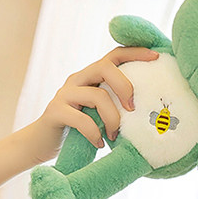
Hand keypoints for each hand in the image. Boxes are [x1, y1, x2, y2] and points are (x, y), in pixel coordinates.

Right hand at [28, 46, 159, 162]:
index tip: (156, 58)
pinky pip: (82, 119)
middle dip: (125, 87)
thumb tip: (149, 115)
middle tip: (132, 110)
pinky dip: (95, 133)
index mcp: (91, 77)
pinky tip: (100, 144)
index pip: (114, 55)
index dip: (135, 53)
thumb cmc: (80, 131)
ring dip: (112, 118)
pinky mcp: (55, 111)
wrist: (41, 144)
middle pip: (105, 67)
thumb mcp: (101, 115)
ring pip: (97, 95)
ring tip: (114, 136)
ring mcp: (65, 94)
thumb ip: (117, 108)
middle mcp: (78, 80)